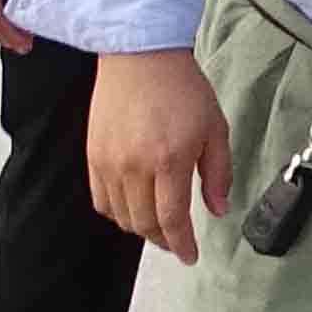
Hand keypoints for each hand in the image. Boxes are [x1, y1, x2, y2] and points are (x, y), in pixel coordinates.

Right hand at [88, 48, 232, 263]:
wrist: (141, 55)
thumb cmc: (182, 88)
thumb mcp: (215, 128)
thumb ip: (218, 173)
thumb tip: (218, 209)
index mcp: (169, 160)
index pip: (171, 219)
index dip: (181, 244)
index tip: (190, 256)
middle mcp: (135, 166)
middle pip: (143, 223)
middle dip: (163, 240)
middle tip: (176, 242)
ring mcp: (109, 162)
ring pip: (120, 216)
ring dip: (139, 228)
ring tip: (157, 226)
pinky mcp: (93, 155)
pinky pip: (100, 199)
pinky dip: (116, 212)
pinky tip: (132, 208)